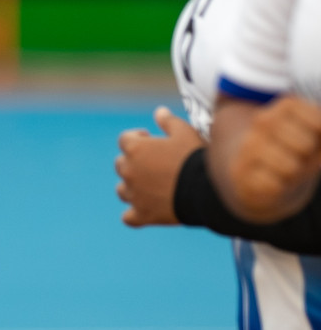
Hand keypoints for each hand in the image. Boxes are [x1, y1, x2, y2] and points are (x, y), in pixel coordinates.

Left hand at [115, 107, 203, 226]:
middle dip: (134, 161)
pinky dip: (134, 215)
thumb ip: (169, 122)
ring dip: (131, 186)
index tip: (150, 138)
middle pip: (121, 163)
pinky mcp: (142, 214)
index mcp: (134, 149)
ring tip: (149, 186)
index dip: (137, 137)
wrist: (206, 190)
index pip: (125, 139)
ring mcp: (133, 194)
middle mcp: (128, 171)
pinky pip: (129, 217)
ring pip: (122, 190)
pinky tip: (143, 212)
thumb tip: (159, 112)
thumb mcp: (185, 133)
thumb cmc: (195, 157)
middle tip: (155, 163)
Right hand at [230, 95, 320, 221]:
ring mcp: (248, 145)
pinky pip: (273, 186)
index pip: (318, 122)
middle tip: (299, 157)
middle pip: (305, 146)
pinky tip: (270, 180)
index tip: (315, 138)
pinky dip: (278, 188)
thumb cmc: (297, 152)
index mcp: (286, 107)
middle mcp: (262, 121)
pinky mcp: (239, 170)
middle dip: (308, 158)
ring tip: (286, 170)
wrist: (258, 171)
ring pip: (290, 168)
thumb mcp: (317, 138)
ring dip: (294, 175)